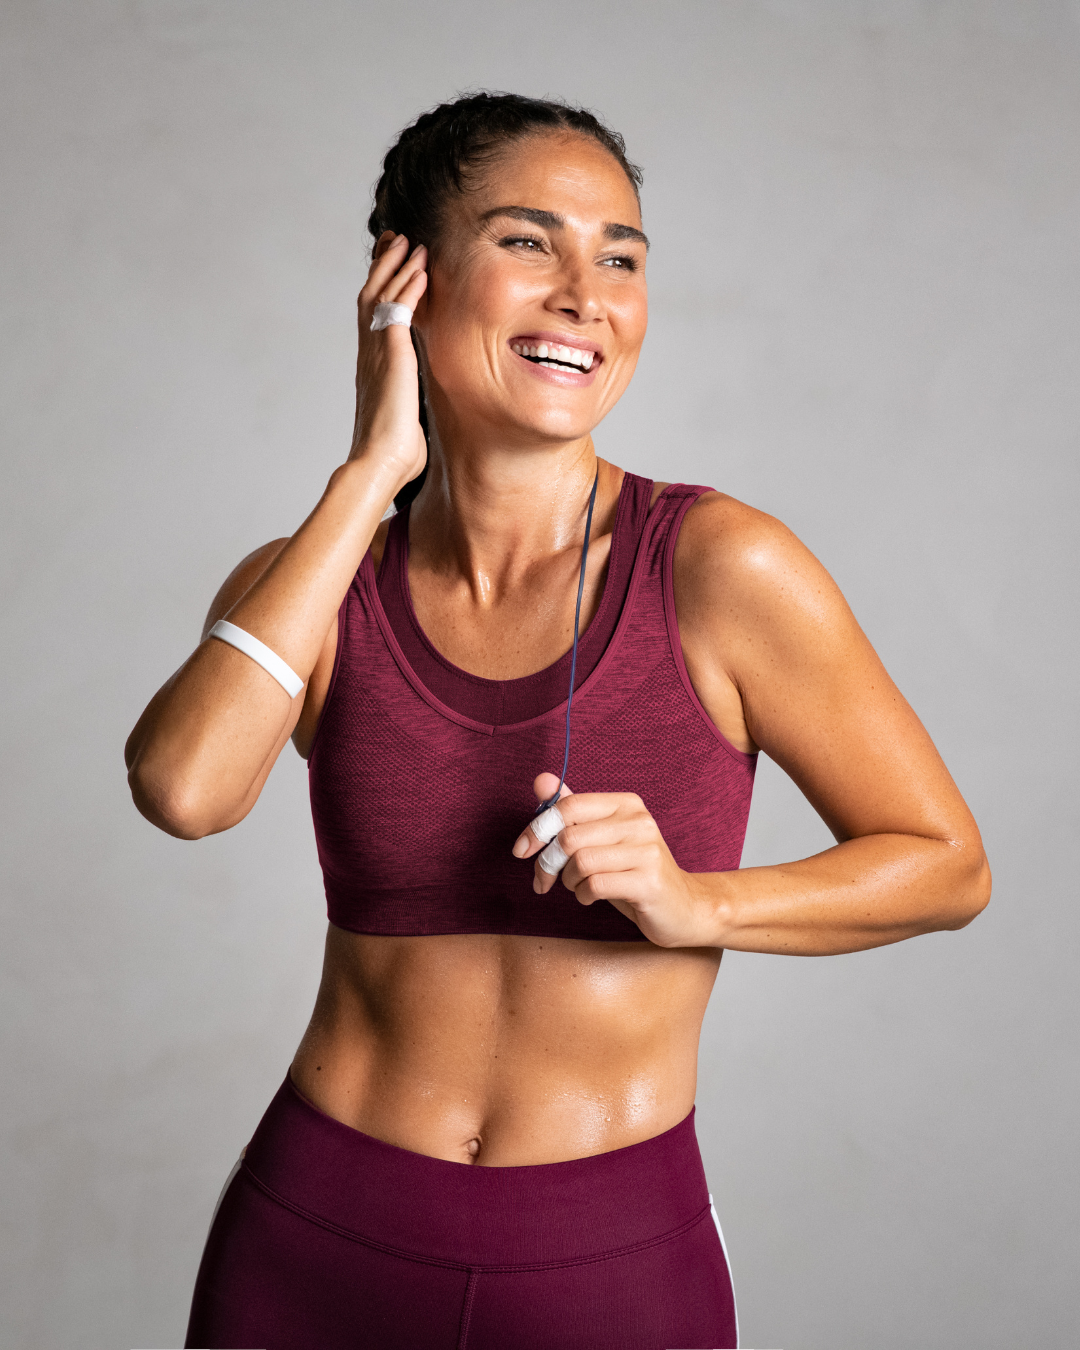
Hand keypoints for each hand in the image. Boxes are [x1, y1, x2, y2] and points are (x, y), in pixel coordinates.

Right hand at [350, 231, 428, 487]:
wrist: (381, 462)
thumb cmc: (394, 453)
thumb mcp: (405, 419)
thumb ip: (410, 404)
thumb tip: (418, 419)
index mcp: (373, 367)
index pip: (374, 317)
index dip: (381, 288)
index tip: (391, 265)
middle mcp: (370, 354)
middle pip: (371, 295)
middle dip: (384, 265)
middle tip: (395, 238)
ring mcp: (378, 352)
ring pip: (382, 295)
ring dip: (397, 266)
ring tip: (410, 242)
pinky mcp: (392, 355)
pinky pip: (399, 311)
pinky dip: (409, 288)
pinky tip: (421, 270)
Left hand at [511, 773, 720, 947]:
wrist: (683, 907)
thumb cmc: (634, 872)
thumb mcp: (602, 839)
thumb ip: (572, 810)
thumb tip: (542, 780)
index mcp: (626, 804)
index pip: (569, 806)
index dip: (537, 829)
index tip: (522, 850)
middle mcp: (639, 821)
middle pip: (569, 837)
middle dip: (547, 863)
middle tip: (544, 880)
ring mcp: (647, 850)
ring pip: (580, 862)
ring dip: (567, 881)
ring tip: (577, 886)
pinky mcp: (649, 881)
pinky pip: (595, 885)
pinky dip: (582, 895)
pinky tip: (590, 897)